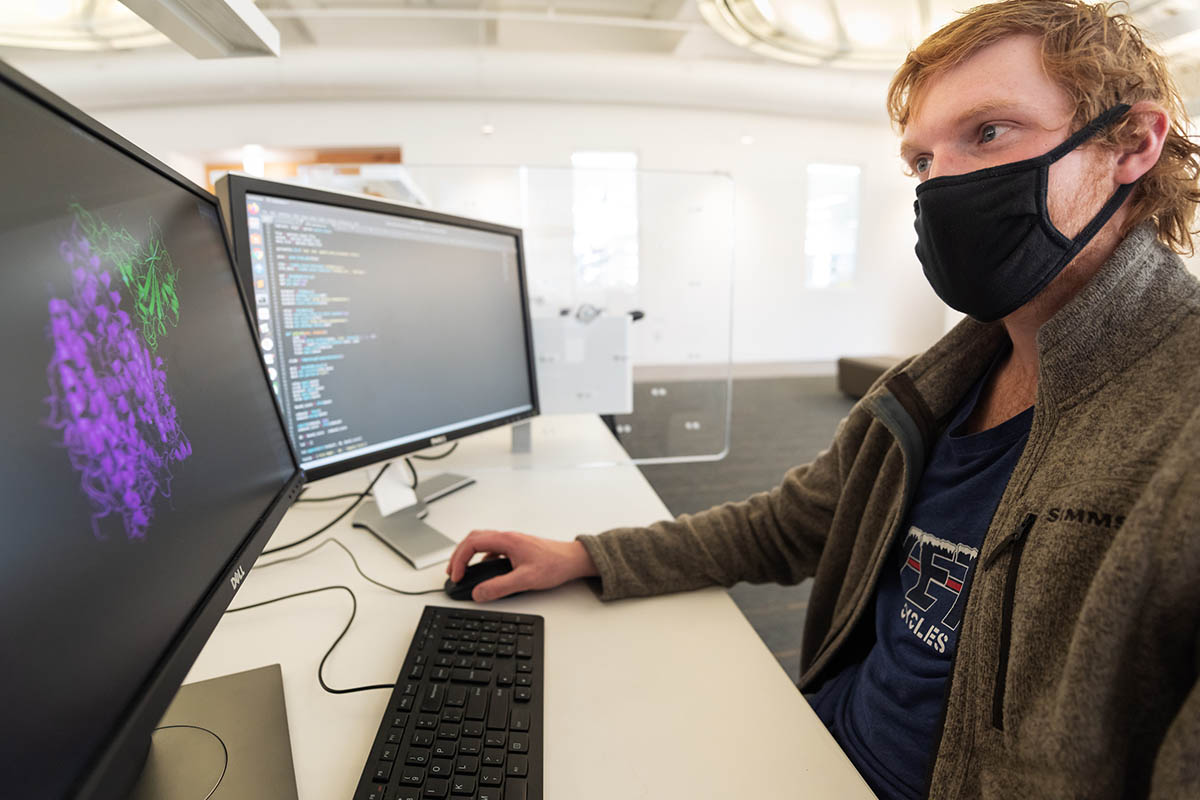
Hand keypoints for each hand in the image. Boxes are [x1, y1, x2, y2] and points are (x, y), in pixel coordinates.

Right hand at [446, 530, 597, 602]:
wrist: (574, 560)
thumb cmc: (555, 564)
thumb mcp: (525, 579)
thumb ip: (500, 587)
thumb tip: (479, 593)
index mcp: (507, 540)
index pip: (472, 543)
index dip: (460, 559)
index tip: (457, 575)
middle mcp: (507, 537)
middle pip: (473, 539)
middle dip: (459, 555)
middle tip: (453, 572)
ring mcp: (512, 542)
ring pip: (482, 543)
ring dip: (469, 555)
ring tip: (463, 571)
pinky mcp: (517, 548)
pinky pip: (492, 549)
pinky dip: (481, 558)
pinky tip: (484, 572)